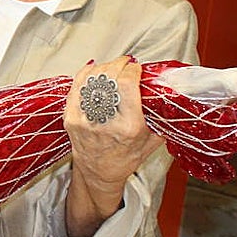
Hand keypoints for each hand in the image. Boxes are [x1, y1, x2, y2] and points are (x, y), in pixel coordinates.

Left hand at [63, 56, 162, 236]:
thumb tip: (166, 90)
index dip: (132, 70)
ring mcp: (84, 119)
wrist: (98, 172)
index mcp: (128, 127)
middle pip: (109, 78)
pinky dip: (86, 74)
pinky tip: (95, 69)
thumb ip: (160, 116)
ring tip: (113, 67)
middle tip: (125, 63)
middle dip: (119, 65)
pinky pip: (76, 87)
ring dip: (104, 67)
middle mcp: (105, 123)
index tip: (137, 68)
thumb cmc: (126, 157)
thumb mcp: (153, 140)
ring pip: (92, 79)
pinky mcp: (70, 118)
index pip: (127, 85)